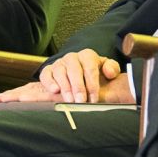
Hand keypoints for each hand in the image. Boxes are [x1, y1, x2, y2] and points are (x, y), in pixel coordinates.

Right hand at [17, 49, 134, 104]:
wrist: (82, 77)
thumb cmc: (96, 75)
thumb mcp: (107, 70)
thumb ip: (112, 68)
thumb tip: (109, 72)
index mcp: (87, 56)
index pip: (90, 67)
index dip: (92, 83)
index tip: (94, 98)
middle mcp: (72, 58)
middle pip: (74, 70)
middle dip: (78, 87)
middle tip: (81, 101)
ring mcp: (59, 64)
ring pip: (60, 72)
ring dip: (65, 87)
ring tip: (69, 100)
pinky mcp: (48, 71)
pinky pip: (45, 74)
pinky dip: (49, 82)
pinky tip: (54, 91)